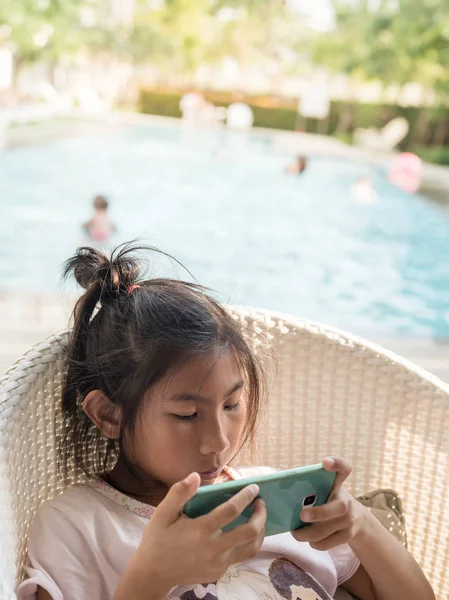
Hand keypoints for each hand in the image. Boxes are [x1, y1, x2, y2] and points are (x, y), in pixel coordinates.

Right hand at [124, 472, 266, 595]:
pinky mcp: (219, 573)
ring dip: (260, 532)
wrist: (153, 574)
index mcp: (201, 530)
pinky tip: (243, 533)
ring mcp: (218, 564)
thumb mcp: (162, 514)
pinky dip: (247, 544)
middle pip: (250, 532)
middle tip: (261, 502)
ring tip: (259, 519)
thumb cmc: (157, 540)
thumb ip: (179, 493)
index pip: (231, 510)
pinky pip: (240, 557)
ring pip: (251, 549)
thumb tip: (195, 476)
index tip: (255, 487)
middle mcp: (213, 549)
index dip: (246, 497)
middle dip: (260, 515)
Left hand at [291, 457, 367, 550]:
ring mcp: (350, 520)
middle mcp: (347, 500)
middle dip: (319, 513)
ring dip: (308, 533)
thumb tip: (275, 479)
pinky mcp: (348, 536)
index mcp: (338, 483)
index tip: (325, 462)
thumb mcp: (323, 487)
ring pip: (329, 529)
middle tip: (302, 515)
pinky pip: (328, 543)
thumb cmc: (328, 499)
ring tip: (295, 532)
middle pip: (339, 507)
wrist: (354, 520)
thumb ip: (307, 483)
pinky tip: (308, 539)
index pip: (344, 467)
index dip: (336, 463)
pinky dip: (315, 543)